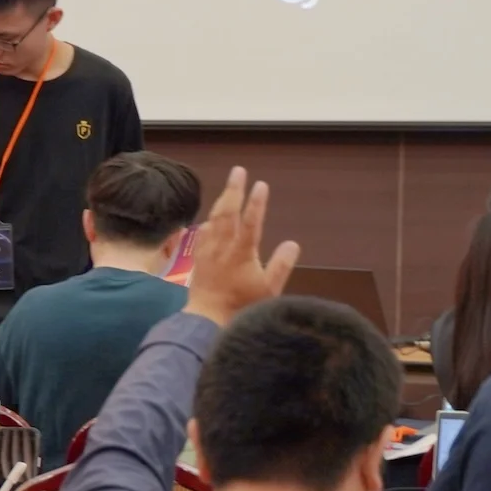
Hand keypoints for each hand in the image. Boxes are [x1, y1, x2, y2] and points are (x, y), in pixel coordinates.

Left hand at [180, 167, 301, 327]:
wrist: (207, 319)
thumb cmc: (242, 306)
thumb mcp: (269, 290)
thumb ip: (281, 265)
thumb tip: (293, 243)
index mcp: (241, 253)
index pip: (251, 222)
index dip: (257, 203)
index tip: (261, 184)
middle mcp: (222, 247)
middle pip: (227, 213)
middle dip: (234, 190)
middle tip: (238, 171)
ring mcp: (207, 252)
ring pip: (213, 220)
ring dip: (221, 201)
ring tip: (229, 187)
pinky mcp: (198, 259)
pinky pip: (202, 234)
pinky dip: (209, 222)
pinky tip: (211, 219)